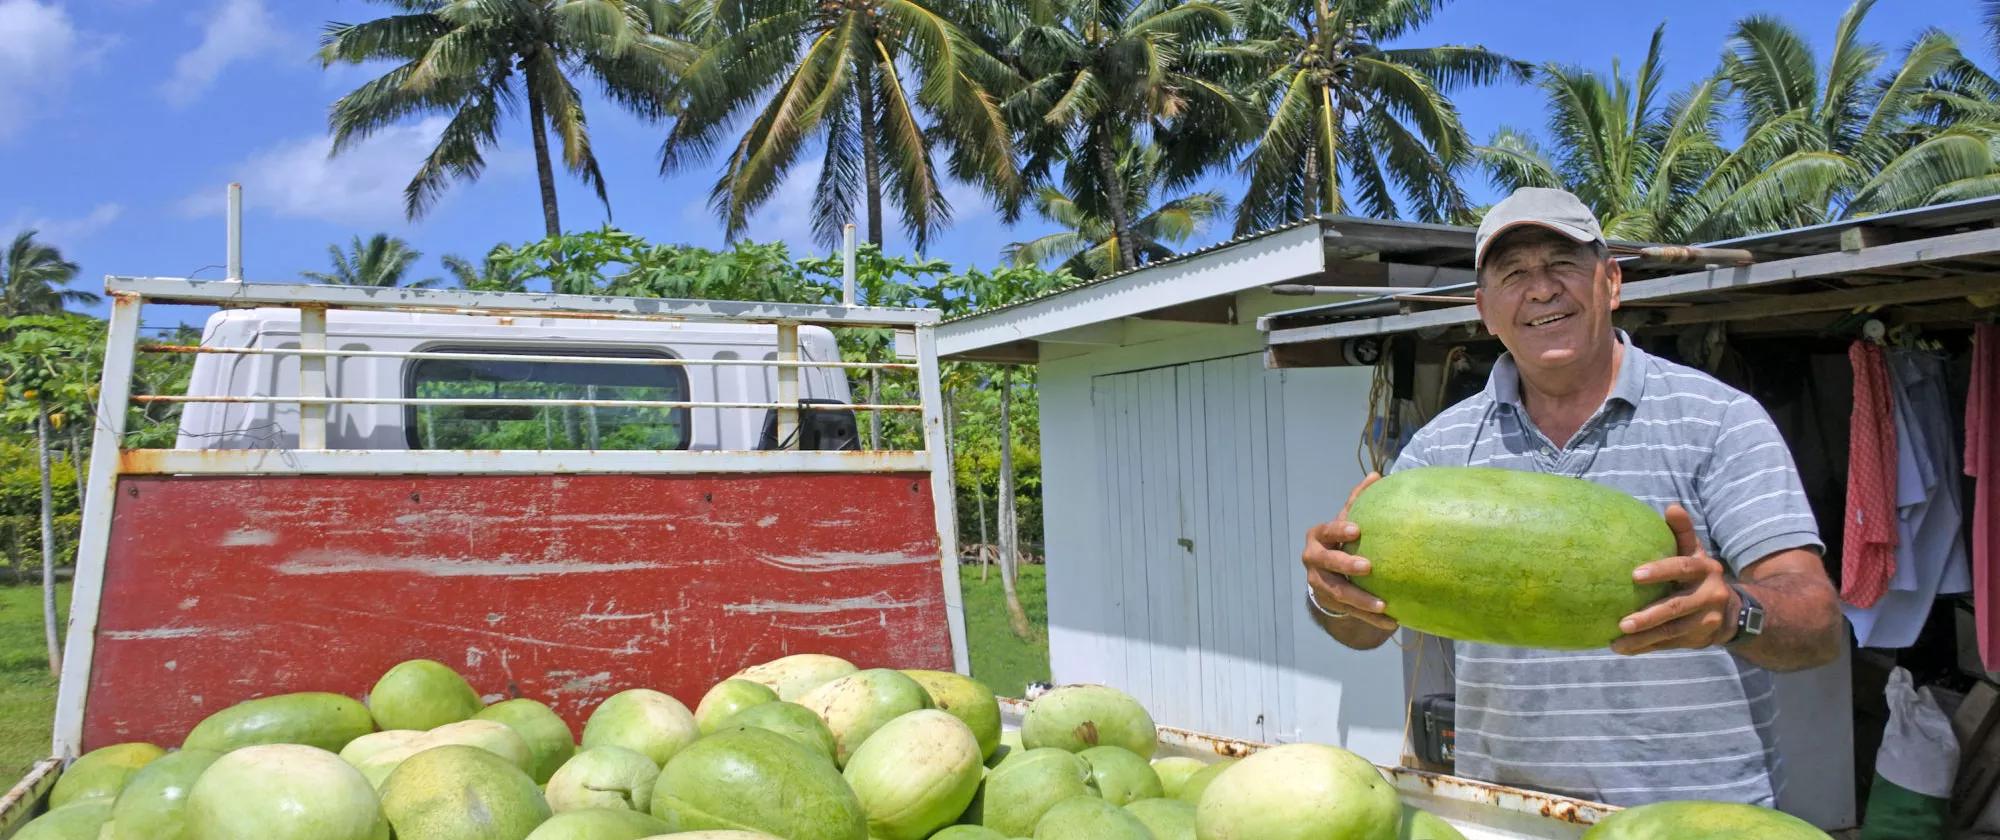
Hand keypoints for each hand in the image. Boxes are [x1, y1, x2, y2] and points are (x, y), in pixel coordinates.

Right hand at [1300, 473, 1398, 631]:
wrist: (1324, 571)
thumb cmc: (1340, 540)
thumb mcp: (1345, 521)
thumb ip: (1357, 500)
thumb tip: (1376, 476)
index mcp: (1318, 537)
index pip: (1326, 531)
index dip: (1338, 530)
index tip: (1356, 530)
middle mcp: (1313, 560)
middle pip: (1327, 564)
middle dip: (1346, 565)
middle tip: (1368, 567)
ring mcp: (1319, 583)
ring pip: (1338, 593)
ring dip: (1361, 600)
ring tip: (1383, 605)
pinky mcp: (1329, 602)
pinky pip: (1350, 612)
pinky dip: (1370, 618)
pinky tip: (1390, 620)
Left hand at [1611, 504, 1738, 654]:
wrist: (1732, 610)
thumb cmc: (1698, 573)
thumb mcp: (1695, 552)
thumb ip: (1682, 532)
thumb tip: (1671, 507)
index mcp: (1706, 569)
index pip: (1682, 568)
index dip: (1660, 571)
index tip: (1634, 575)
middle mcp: (1710, 595)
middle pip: (1676, 607)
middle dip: (1649, 616)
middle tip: (1622, 622)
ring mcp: (1706, 620)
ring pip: (1672, 631)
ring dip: (1643, 639)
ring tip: (1617, 642)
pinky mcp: (1699, 638)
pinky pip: (1670, 644)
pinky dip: (1647, 648)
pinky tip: (1624, 649)